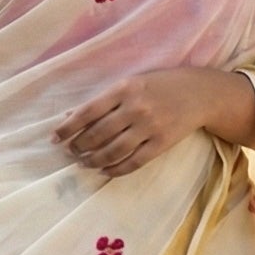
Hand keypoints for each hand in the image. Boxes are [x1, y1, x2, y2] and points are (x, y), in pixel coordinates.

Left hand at [55, 68, 250, 176]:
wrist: (199, 93)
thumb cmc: (160, 85)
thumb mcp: (132, 83)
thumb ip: (104, 100)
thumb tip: (71, 116)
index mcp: (124, 88)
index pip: (88, 111)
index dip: (68, 128)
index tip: (55, 138)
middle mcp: (136, 107)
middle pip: (98, 134)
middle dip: (79, 146)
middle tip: (71, 152)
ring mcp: (150, 127)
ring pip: (113, 151)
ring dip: (94, 160)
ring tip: (84, 163)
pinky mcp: (161, 143)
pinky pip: (133, 162)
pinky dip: (116, 170)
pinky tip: (104, 171)